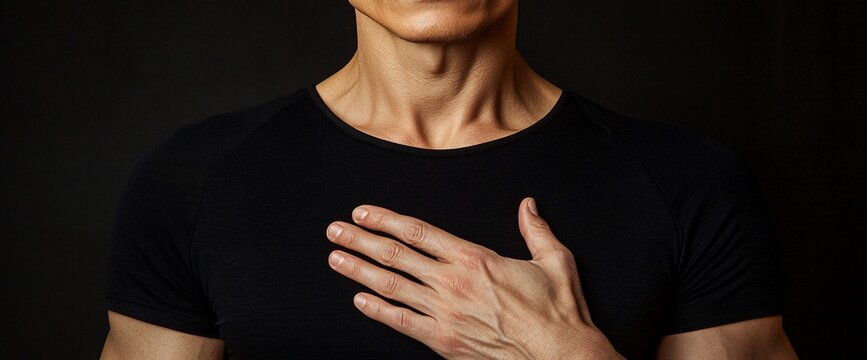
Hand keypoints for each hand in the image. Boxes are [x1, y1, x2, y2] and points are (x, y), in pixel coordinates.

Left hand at [325, 197, 623, 358]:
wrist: (558, 354)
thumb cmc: (557, 310)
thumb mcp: (553, 260)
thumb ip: (536, 230)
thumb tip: (528, 205)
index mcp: (473, 258)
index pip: (418, 232)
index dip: (386, 220)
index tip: (363, 213)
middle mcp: (451, 282)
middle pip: (395, 255)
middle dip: (360, 240)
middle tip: (335, 230)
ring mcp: (444, 312)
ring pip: (391, 285)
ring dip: (359, 270)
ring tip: (336, 258)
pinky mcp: (442, 340)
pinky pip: (400, 322)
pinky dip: (377, 310)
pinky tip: (359, 300)